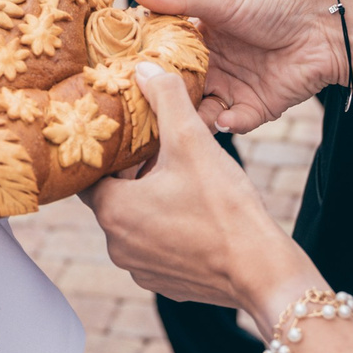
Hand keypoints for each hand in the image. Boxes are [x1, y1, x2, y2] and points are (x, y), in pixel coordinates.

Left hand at [85, 63, 314, 319]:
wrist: (262, 271)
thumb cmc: (225, 208)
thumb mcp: (193, 141)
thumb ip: (167, 99)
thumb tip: (145, 68)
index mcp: (113, 211)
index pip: (91, 175)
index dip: (110, 154)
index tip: (130, 139)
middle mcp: (117, 246)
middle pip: (113, 198)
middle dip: (134, 176)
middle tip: (162, 154)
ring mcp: (140, 269)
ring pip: (136, 224)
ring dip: (152, 202)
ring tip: (182, 182)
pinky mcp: (165, 283)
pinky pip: (156, 248)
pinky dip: (169, 229)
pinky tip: (196, 213)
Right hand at [131, 0, 340, 132]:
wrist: (322, 30)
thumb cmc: (273, 6)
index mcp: (200, 36)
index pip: (164, 52)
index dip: (145, 60)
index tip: (121, 68)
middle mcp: (212, 64)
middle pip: (177, 86)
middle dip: (162, 96)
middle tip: (142, 104)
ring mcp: (231, 88)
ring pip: (199, 110)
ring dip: (189, 116)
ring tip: (177, 121)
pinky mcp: (254, 109)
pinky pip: (232, 123)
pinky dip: (226, 124)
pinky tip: (223, 119)